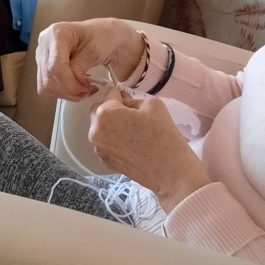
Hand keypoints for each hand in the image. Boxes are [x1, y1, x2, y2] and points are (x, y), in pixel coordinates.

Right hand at [36, 19, 144, 99]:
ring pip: (46, 85)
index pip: (55, 65)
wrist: (105, 35)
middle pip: (48, 76)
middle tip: (87, 91)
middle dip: (69, 89)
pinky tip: (75, 87)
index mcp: (58, 33)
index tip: (85, 88)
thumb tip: (73, 84)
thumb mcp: (95, 51)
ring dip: (66, 93)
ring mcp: (43, 55)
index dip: (69, 82)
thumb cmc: (102, 36)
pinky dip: (63, 91)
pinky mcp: (44, 66)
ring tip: (83, 89)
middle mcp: (46, 43)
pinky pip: (48, 86)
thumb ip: (80, 68)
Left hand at [89, 89, 208, 211]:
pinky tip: (131, 145)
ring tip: (133, 133)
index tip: (132, 100)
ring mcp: (99, 148)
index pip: (110, 94)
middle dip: (112, 110)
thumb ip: (132, 98)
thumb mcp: (152, 104)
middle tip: (133, 117)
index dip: (122, 95)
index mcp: (105, 113)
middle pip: (99, 111)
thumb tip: (124, 101)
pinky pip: (105, 143)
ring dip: (112, 126)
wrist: (169, 170)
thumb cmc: (162, 134)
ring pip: (101, 128)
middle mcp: (95, 131)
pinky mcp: (105, 161)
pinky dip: (114, 140)